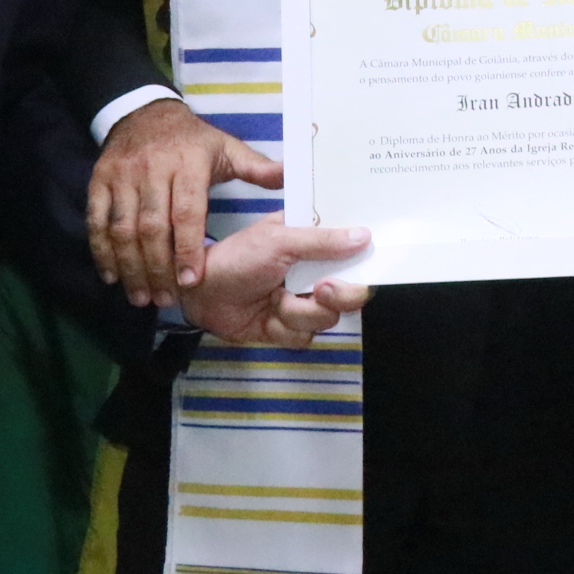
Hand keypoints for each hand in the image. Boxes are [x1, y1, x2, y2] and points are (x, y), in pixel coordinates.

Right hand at [89, 96, 279, 306]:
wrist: (144, 113)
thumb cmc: (193, 140)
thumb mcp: (227, 149)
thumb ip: (257, 169)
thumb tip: (292, 179)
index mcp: (188, 164)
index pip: (186, 212)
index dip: (188, 248)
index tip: (192, 280)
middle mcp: (152, 170)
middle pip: (152, 227)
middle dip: (158, 267)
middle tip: (164, 299)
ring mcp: (122, 176)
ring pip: (122, 228)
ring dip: (130, 267)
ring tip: (141, 297)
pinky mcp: (99, 181)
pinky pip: (97, 221)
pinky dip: (101, 251)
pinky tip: (112, 276)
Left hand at [177, 225, 374, 346]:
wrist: (199, 293)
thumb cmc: (237, 257)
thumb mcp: (279, 240)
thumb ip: (322, 241)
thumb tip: (365, 236)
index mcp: (316, 243)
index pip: (355, 251)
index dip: (368, 258)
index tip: (374, 260)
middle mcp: (316, 273)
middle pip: (354, 291)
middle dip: (341, 294)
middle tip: (322, 289)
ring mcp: (304, 302)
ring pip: (330, 318)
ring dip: (301, 312)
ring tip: (277, 299)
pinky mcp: (290, 329)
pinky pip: (306, 337)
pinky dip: (286, 328)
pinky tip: (268, 315)